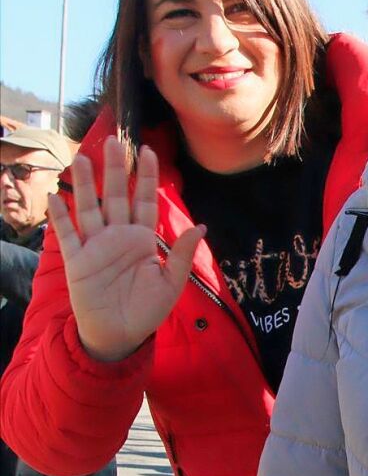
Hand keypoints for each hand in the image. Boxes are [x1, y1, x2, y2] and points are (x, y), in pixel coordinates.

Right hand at [48, 135, 205, 361]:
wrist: (122, 335)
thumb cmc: (147, 311)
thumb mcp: (171, 284)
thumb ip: (181, 254)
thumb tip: (202, 226)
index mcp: (142, 239)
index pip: (145, 201)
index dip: (146, 177)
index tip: (148, 151)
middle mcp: (118, 236)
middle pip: (116, 196)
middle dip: (115, 169)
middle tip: (113, 140)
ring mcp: (96, 246)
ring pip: (90, 208)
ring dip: (86, 185)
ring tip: (82, 159)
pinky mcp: (78, 261)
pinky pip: (67, 236)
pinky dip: (61, 218)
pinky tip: (56, 197)